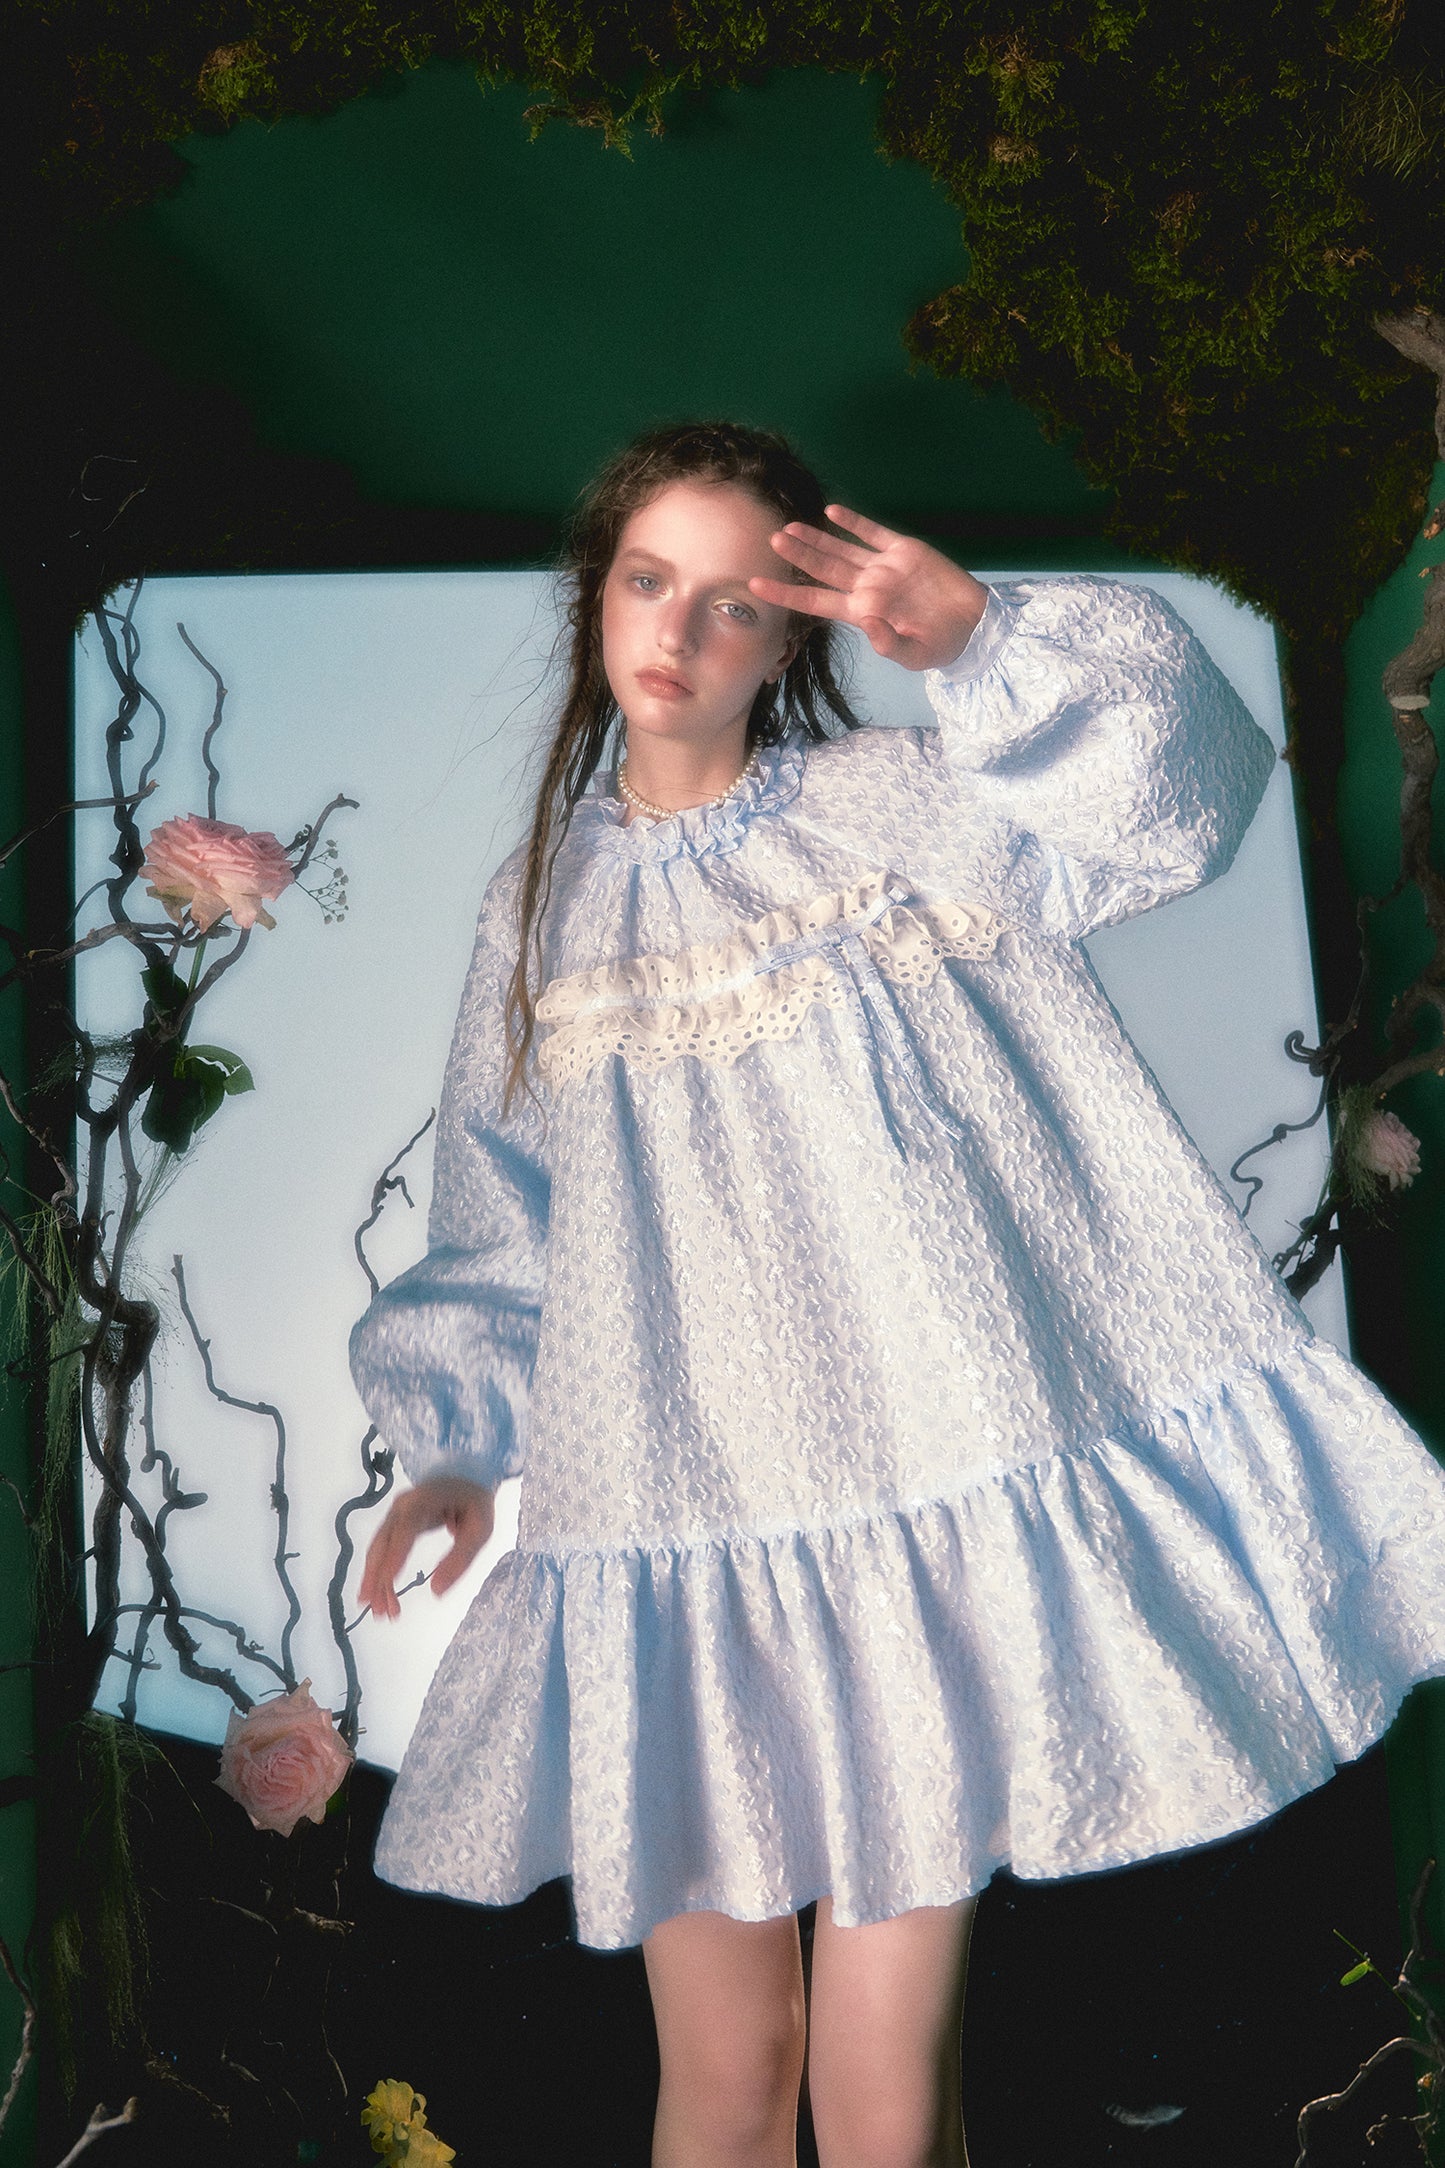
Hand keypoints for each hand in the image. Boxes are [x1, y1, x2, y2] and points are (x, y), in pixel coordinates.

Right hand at [358, 1473, 495, 1621]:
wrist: (466, 1474)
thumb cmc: (475, 1502)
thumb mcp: (479, 1530)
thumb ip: (460, 1559)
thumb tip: (436, 1592)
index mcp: (425, 1501)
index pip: (406, 1530)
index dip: (396, 1556)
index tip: (388, 1582)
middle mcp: (403, 1506)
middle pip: (384, 1544)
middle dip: (379, 1579)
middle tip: (381, 1612)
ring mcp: (395, 1514)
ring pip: (378, 1550)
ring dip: (376, 1581)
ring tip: (381, 1612)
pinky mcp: (394, 1524)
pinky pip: (383, 1550)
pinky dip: (380, 1574)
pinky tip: (379, 1596)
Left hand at [748, 505, 988, 671]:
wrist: (972, 625)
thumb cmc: (940, 645)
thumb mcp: (914, 655)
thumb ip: (888, 642)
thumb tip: (868, 623)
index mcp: (862, 612)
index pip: (814, 600)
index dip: (785, 593)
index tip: (754, 586)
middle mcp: (867, 587)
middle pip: (823, 568)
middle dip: (798, 555)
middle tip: (772, 540)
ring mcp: (883, 567)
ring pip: (841, 548)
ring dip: (817, 538)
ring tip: (791, 526)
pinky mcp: (904, 550)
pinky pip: (873, 533)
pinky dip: (854, 521)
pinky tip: (832, 511)